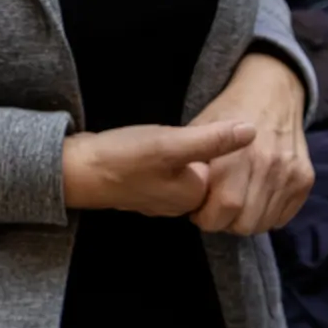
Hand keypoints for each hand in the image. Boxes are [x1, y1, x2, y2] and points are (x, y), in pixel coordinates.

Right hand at [61, 119, 255, 216]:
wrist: (74, 171)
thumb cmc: (122, 158)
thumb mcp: (170, 143)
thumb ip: (213, 140)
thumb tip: (253, 130)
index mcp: (194, 195)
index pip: (225, 167)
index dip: (221, 141)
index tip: (209, 124)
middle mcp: (182, 203)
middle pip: (208, 171)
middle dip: (205, 148)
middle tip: (187, 126)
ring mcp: (162, 198)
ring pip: (189, 170)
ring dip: (186, 151)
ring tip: (171, 132)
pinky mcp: (145, 188)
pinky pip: (170, 172)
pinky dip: (169, 157)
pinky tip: (156, 143)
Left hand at [186, 52, 313, 235]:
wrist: (272, 91)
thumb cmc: (229, 111)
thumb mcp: (201, 127)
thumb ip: (194, 161)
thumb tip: (186, 195)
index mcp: (238, 153)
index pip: (226, 207)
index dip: (207, 218)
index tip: (199, 212)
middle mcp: (269, 164)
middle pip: (245, 223)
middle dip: (225, 223)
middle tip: (216, 209)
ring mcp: (290, 173)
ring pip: (264, 223)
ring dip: (245, 221)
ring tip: (234, 204)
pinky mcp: (305, 179)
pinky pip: (283, 218)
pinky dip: (266, 216)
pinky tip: (254, 200)